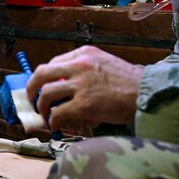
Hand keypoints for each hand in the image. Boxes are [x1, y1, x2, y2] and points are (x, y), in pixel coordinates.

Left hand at [26, 46, 142, 131]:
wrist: (146, 94)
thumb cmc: (130, 82)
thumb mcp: (106, 64)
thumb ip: (86, 69)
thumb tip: (67, 86)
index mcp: (84, 54)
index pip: (53, 63)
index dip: (44, 78)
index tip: (42, 87)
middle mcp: (79, 65)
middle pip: (41, 74)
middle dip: (32, 88)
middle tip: (32, 99)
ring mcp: (81, 85)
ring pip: (46, 94)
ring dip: (41, 107)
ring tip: (45, 115)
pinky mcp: (84, 104)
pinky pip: (58, 112)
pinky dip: (53, 120)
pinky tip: (56, 125)